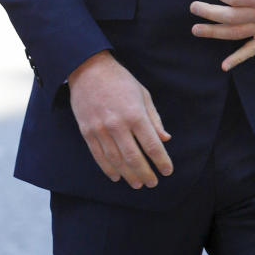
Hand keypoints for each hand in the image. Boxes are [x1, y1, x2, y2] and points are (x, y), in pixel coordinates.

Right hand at [67, 51, 172, 187]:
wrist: (88, 70)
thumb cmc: (121, 81)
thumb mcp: (143, 95)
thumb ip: (154, 119)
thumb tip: (165, 139)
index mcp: (135, 114)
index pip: (152, 145)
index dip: (161, 161)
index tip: (168, 171)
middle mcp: (117, 125)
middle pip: (134, 157)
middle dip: (145, 173)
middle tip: (152, 183)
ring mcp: (100, 130)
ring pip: (116, 160)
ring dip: (128, 175)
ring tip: (137, 184)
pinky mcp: (87, 132)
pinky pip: (98, 156)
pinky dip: (108, 169)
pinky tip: (117, 176)